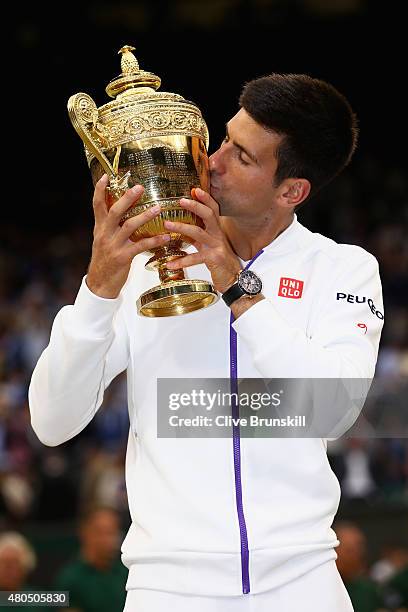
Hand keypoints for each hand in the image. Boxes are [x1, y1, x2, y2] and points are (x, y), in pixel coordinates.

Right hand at [86, 174, 170, 297]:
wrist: (99, 284)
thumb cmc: (105, 261)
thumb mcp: (103, 241)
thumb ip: (110, 227)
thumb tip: (121, 211)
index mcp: (99, 228)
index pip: (97, 205)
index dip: (99, 190)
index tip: (106, 176)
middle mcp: (104, 234)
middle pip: (115, 212)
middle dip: (127, 199)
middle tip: (139, 187)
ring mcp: (113, 246)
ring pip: (129, 227)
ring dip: (145, 216)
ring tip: (158, 208)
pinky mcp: (123, 258)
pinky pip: (140, 246)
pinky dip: (154, 241)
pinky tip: (165, 237)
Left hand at [164, 188, 241, 293]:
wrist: (234, 279)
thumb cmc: (220, 261)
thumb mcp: (208, 245)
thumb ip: (198, 235)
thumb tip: (181, 227)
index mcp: (216, 229)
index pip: (213, 209)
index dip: (205, 198)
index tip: (194, 189)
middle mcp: (218, 235)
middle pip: (208, 215)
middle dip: (195, 206)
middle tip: (180, 200)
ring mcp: (216, 246)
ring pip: (198, 232)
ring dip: (181, 228)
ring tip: (167, 225)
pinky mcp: (214, 258)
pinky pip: (195, 257)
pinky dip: (181, 261)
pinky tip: (170, 263)